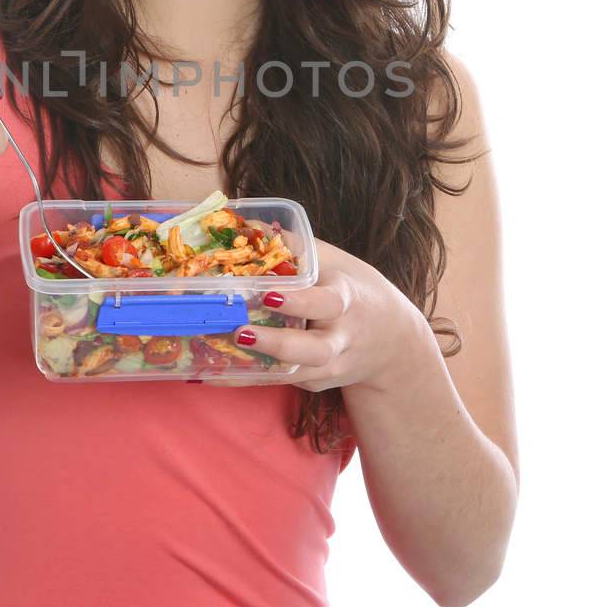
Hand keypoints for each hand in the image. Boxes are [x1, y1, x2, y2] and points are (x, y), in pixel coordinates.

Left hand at [203, 238, 432, 392]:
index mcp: (347, 300)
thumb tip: (246, 223)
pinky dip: (251, 380)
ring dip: (258, 366)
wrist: (392, 340)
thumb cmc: (352, 289)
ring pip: (299, 375)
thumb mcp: (333, 262)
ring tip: (220, 357)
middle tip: (240, 333)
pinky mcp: (316, 382)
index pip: (326, 302)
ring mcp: (331, 366)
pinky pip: (283, 383)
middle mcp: (341, 338)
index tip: (268, 294)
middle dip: (279, 344)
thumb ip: (294, 246)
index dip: (299, 301)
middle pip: (316, 350)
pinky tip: (214, 374)